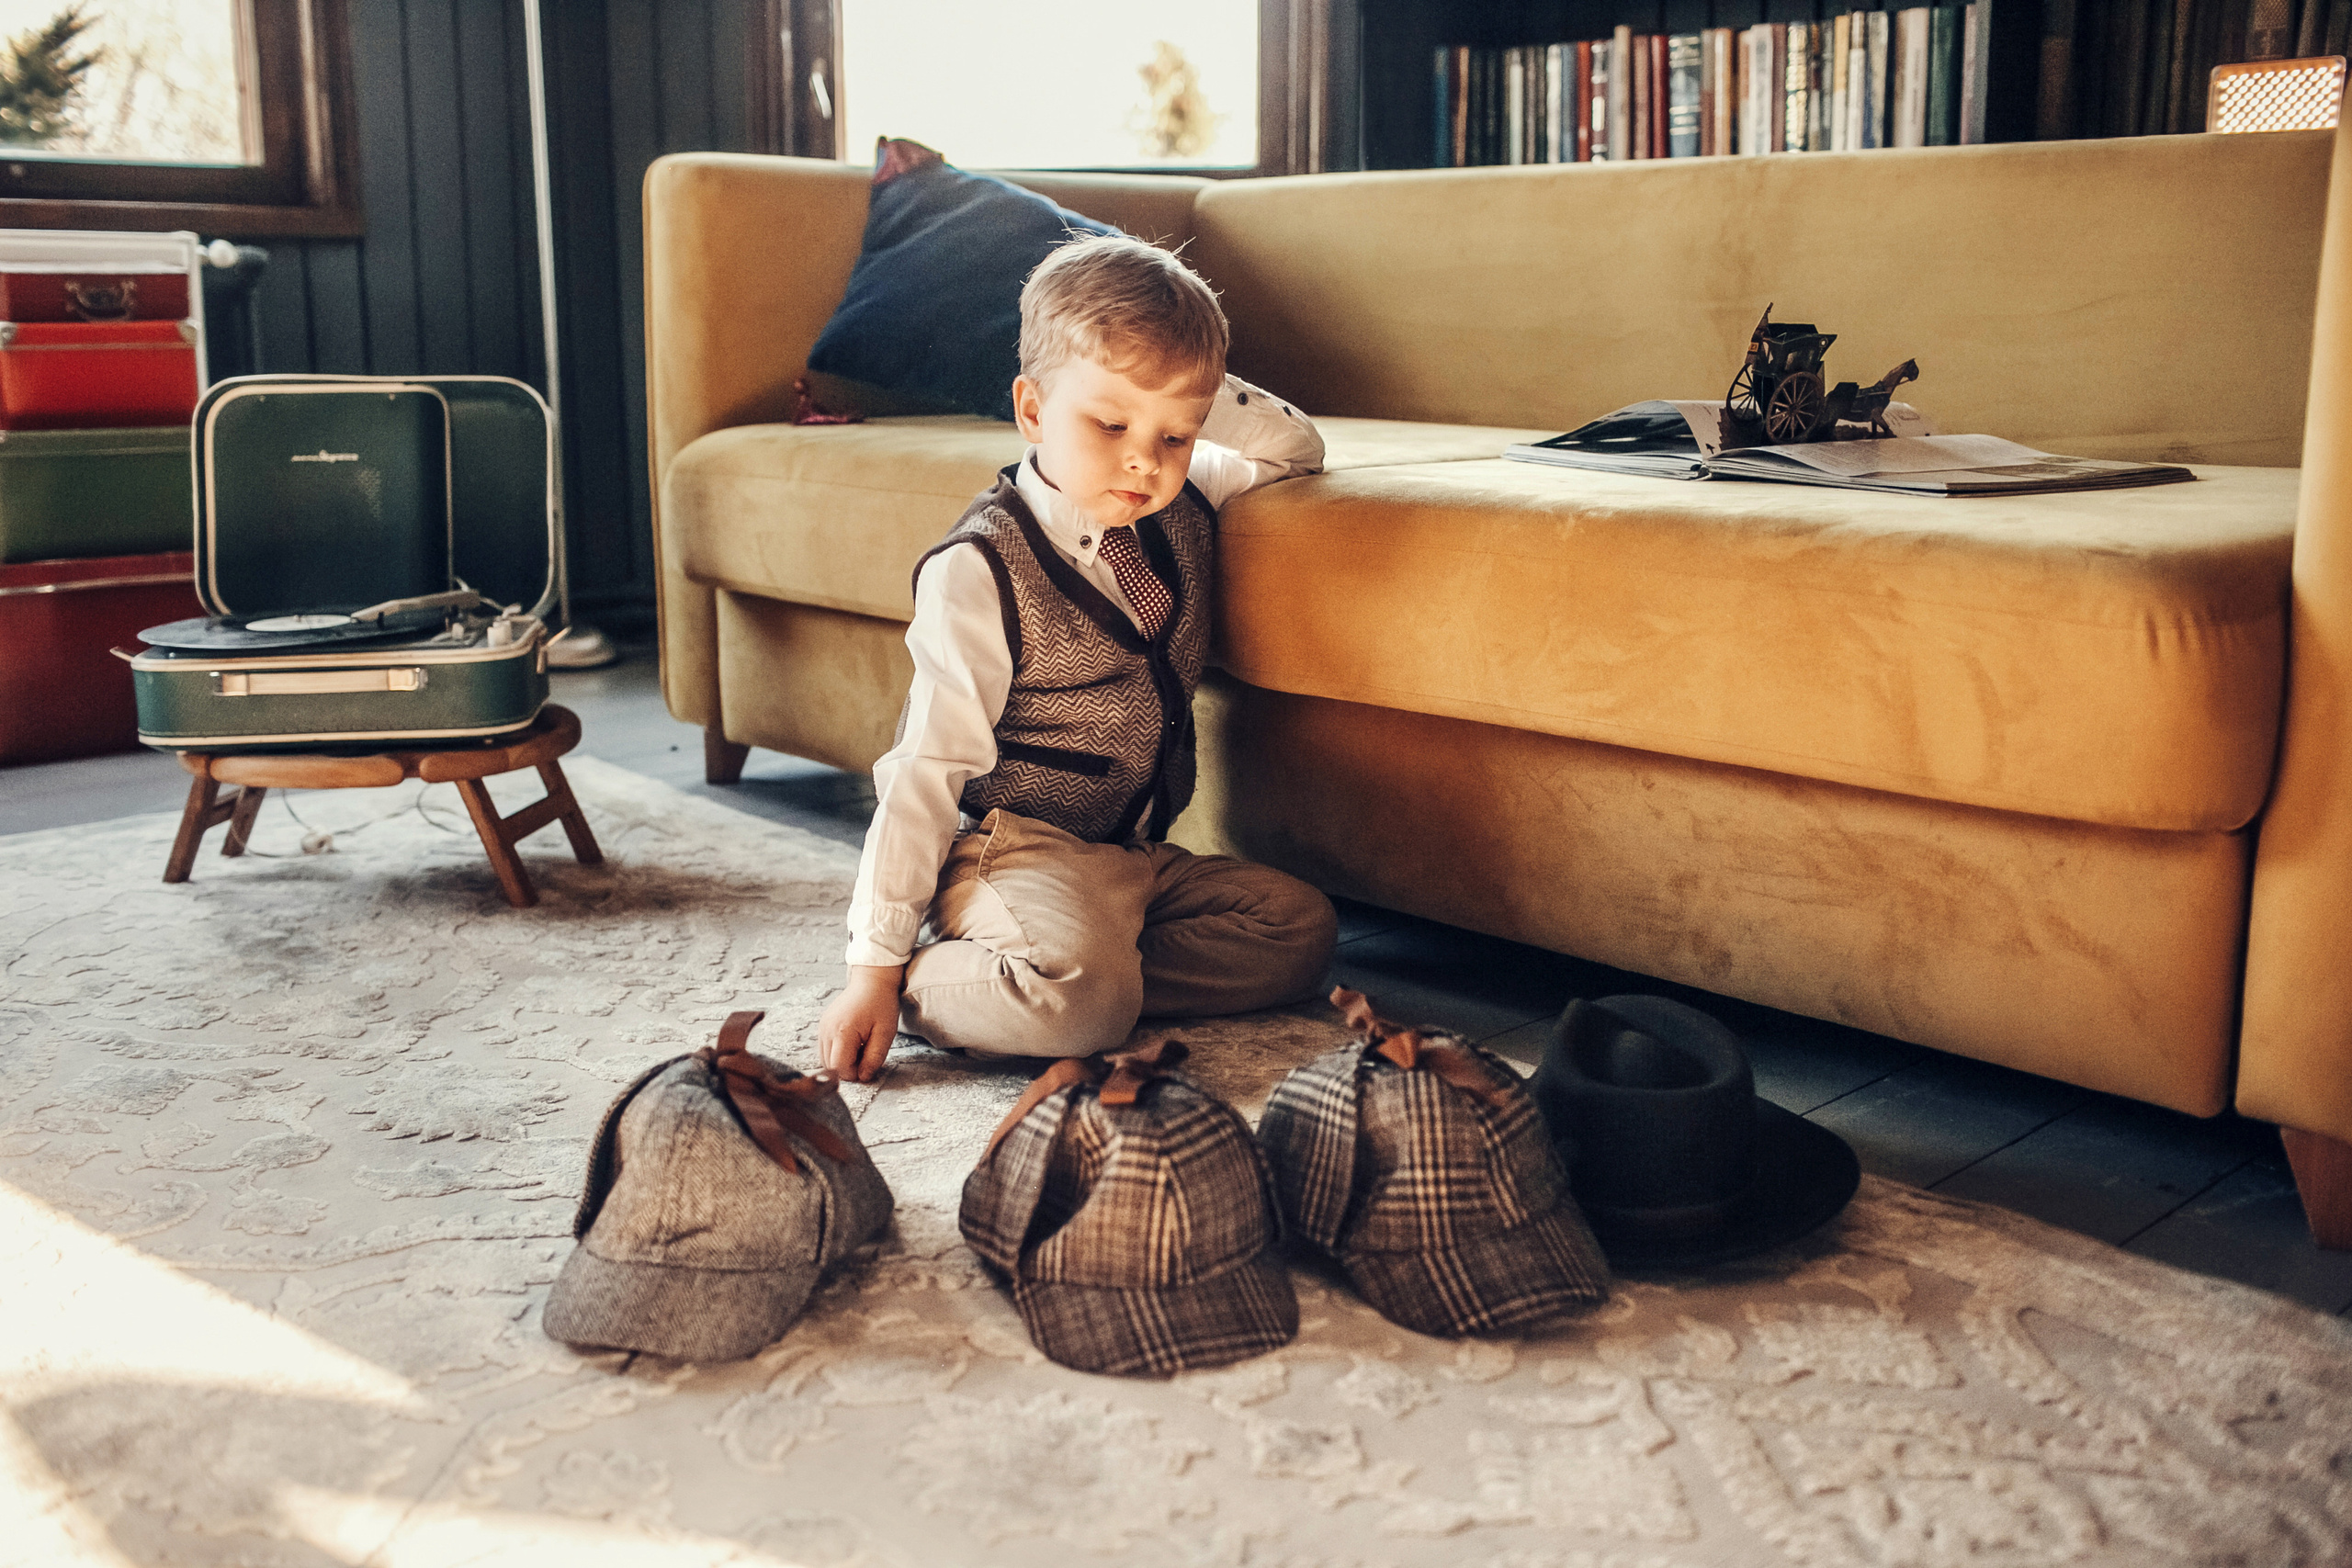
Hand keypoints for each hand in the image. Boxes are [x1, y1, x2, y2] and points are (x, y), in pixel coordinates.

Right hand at [819, 964, 905, 1083]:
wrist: (872, 980)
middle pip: (830, 1066)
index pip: (840, 1068)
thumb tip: (863, 1077)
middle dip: (848, 1068)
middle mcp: (827, 1030)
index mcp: (842, 1032)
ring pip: (825, 1059)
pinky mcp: (822, 1025)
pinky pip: (825, 1048)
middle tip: (866, 1055)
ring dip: (842, 1061)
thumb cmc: (881, 1004)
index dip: (855, 1073)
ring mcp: (822, 1027)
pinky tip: (853, 1043)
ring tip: (860, 1048)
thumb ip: (874, 1058)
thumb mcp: (885, 1033)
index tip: (869, 1065)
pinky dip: (837, 1052)